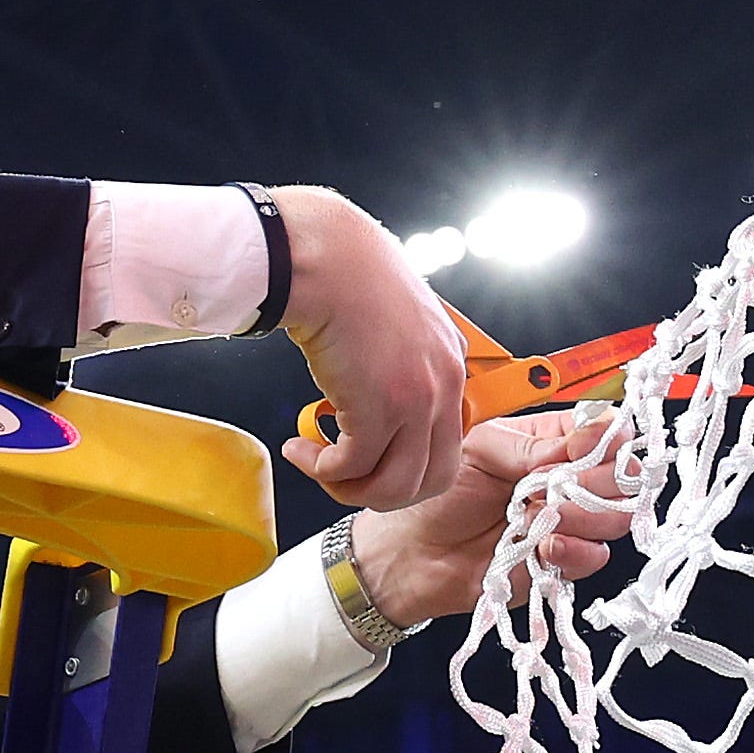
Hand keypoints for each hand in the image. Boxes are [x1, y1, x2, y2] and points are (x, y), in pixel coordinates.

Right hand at [271, 187, 467, 510]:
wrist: (327, 259)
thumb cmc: (350, 277)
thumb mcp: (398, 320)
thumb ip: (402, 359)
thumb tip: (377, 396)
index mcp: (451, 365)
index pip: (450, 446)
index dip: (409, 466)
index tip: (374, 463)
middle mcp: (443, 387)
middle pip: (432, 480)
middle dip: (385, 493)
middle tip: (347, 480)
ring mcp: (415, 401)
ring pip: (395, 486)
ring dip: (349, 488)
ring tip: (318, 467)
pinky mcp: (377, 409)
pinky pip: (352, 468)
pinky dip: (323, 471)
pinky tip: (302, 450)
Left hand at [350, 405, 631, 625]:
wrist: (414, 555)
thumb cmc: (438, 498)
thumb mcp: (479, 450)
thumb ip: (533, 447)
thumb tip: (585, 440)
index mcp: (550, 442)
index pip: (604, 431)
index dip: (605, 439)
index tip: (581, 449)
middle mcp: (566, 481)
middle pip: (620, 475)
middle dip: (601, 480)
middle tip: (564, 486)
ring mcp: (568, 522)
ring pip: (615, 516)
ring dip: (588, 514)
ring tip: (547, 515)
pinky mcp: (562, 562)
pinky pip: (594, 556)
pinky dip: (575, 550)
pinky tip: (545, 545)